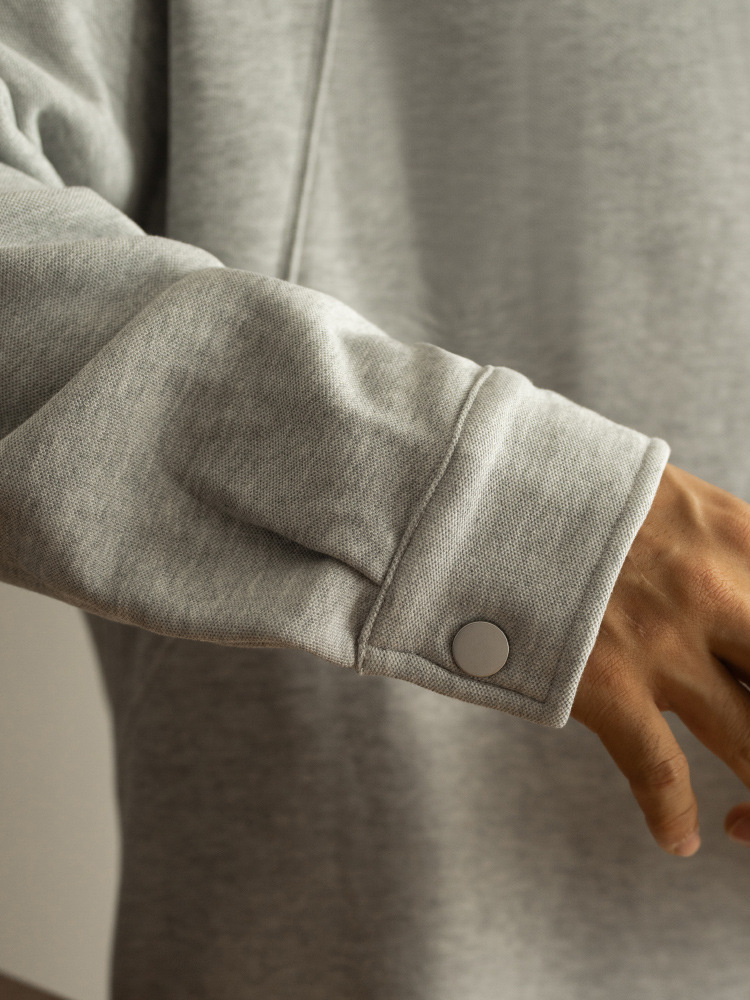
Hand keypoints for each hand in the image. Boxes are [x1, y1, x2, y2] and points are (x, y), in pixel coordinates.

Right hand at [571, 461, 749, 856]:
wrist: (477, 485)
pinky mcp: (605, 683)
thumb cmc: (558, 481)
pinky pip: (661, 772)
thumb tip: (730, 582)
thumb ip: (710, 542)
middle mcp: (715, 592)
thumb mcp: (658, 491)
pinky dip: (674, 815)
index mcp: (738, 538)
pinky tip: (682, 837)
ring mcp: (662, 642)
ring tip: (748, 823)